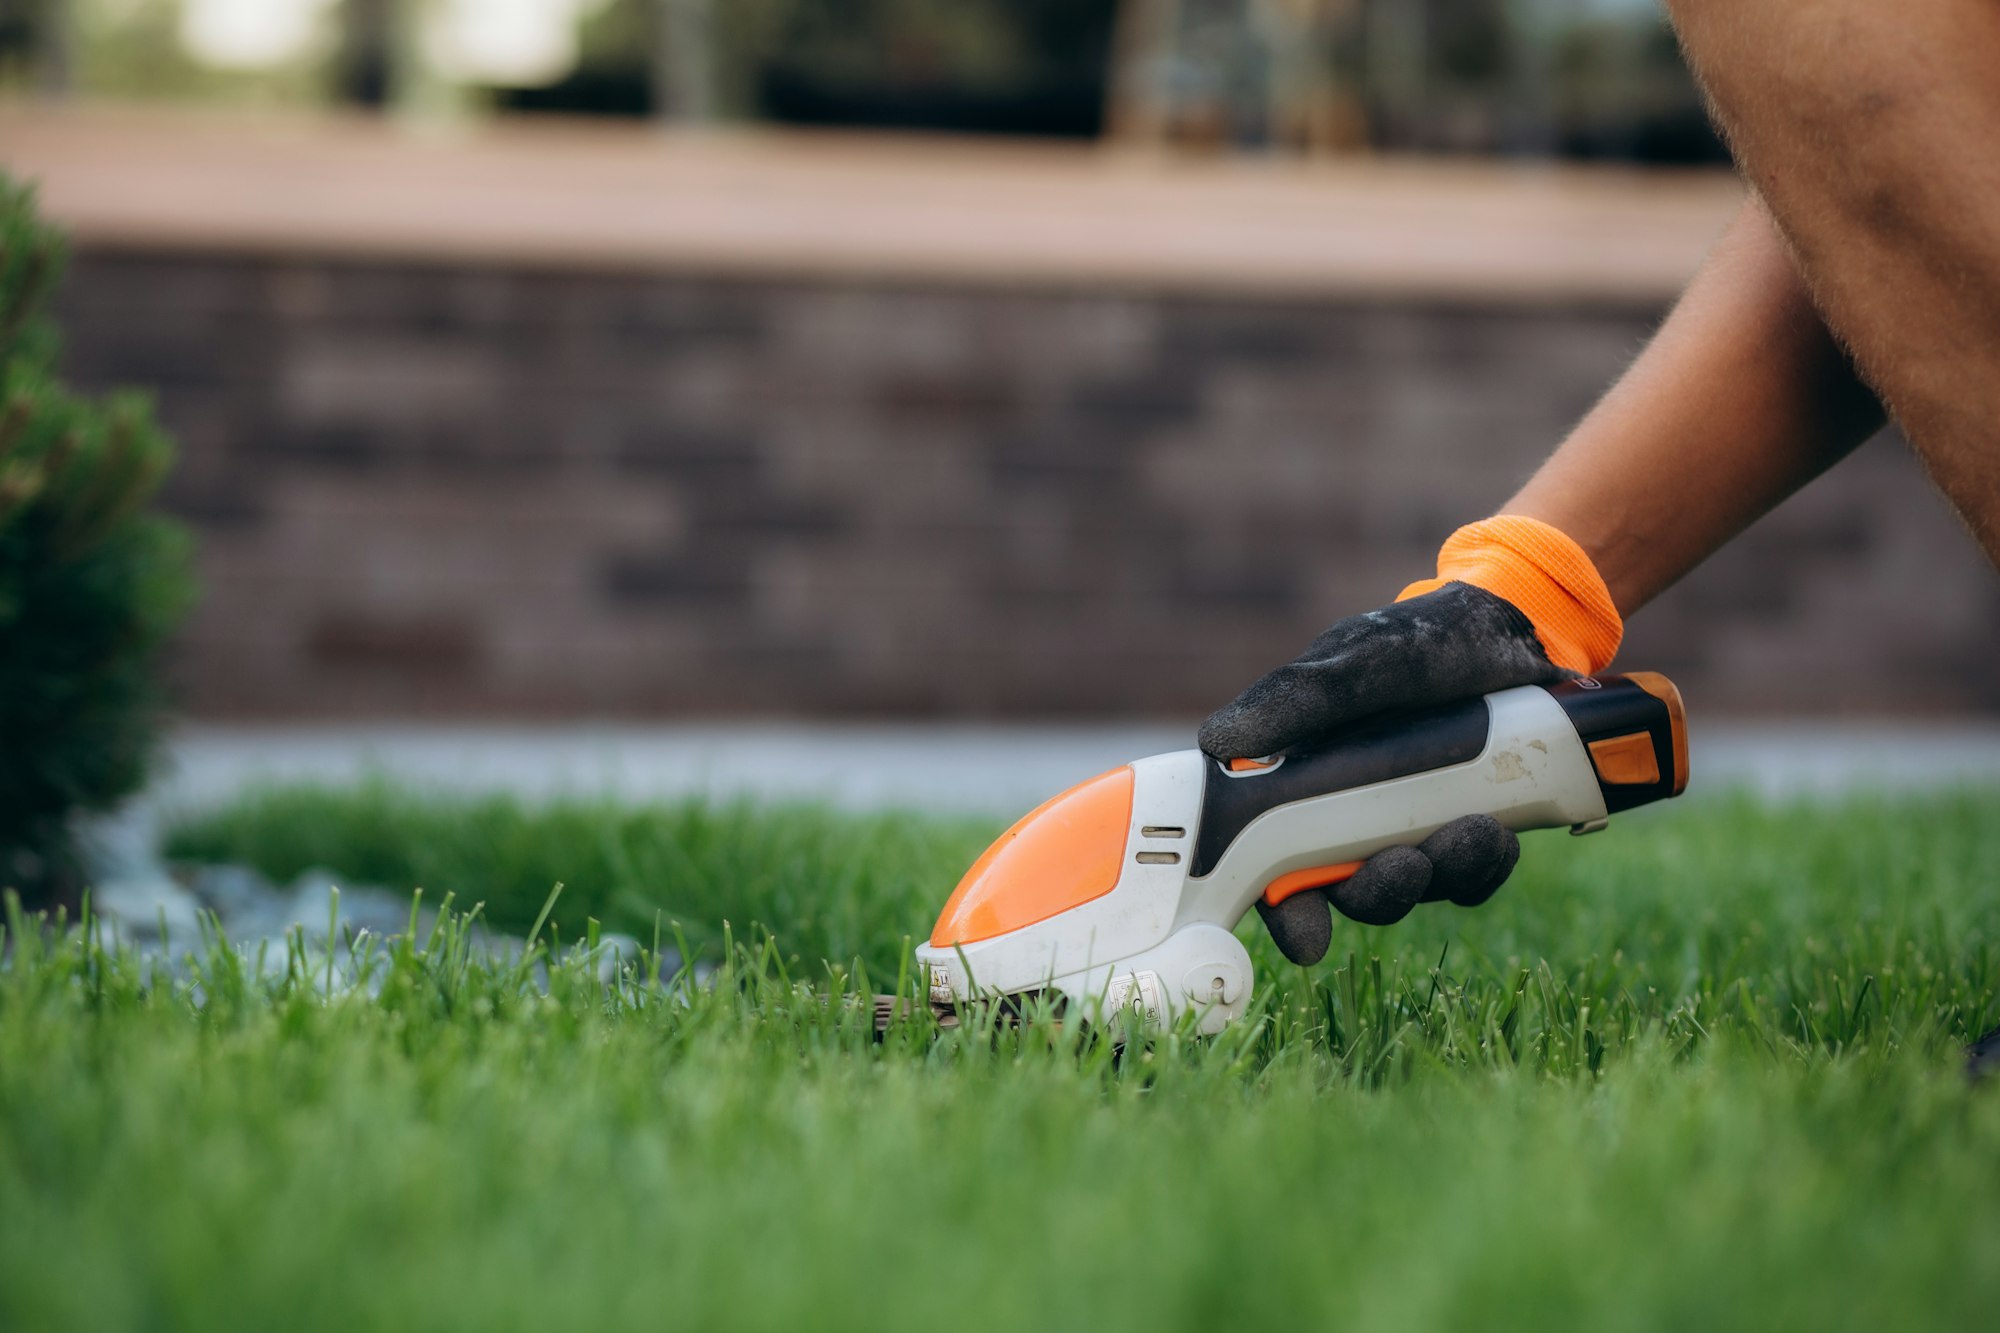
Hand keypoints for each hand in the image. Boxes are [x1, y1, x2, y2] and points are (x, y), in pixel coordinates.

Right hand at [1198, 581, 1570, 963]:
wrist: (1522, 633)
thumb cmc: (1421, 641)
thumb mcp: (1357, 661)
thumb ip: (1295, 699)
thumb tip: (1215, 742)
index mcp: (1300, 779)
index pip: (1271, 862)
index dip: (1284, 909)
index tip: (1307, 936)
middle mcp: (1349, 813)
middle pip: (1345, 892)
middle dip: (1377, 893)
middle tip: (1406, 866)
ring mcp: (1409, 826)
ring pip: (1413, 888)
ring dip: (1441, 872)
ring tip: (1477, 830)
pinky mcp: (1466, 831)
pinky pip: (1471, 878)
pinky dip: (1485, 864)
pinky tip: (1499, 828)